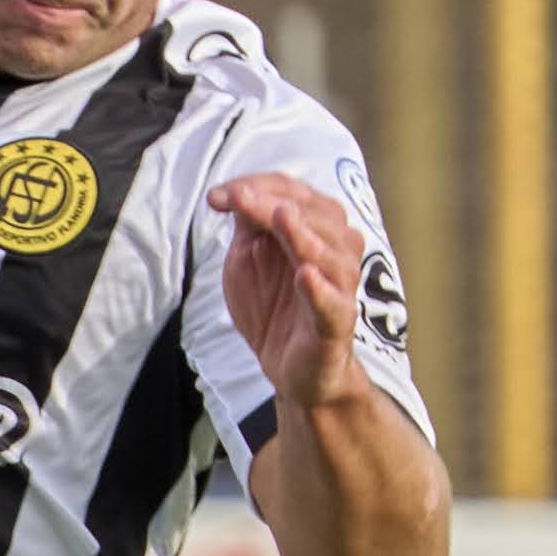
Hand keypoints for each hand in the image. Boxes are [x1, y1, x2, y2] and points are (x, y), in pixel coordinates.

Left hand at [207, 171, 385, 417]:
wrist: (288, 367)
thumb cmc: (272, 305)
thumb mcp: (248, 258)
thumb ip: (247, 224)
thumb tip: (229, 191)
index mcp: (316, 229)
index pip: (293, 194)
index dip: (258, 187)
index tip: (217, 196)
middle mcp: (335, 251)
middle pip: (314, 217)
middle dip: (274, 204)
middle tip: (240, 198)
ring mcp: (339, 288)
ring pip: (331, 255)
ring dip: (304, 235)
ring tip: (281, 219)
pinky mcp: (337, 325)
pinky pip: (334, 305)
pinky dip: (320, 289)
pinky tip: (305, 275)